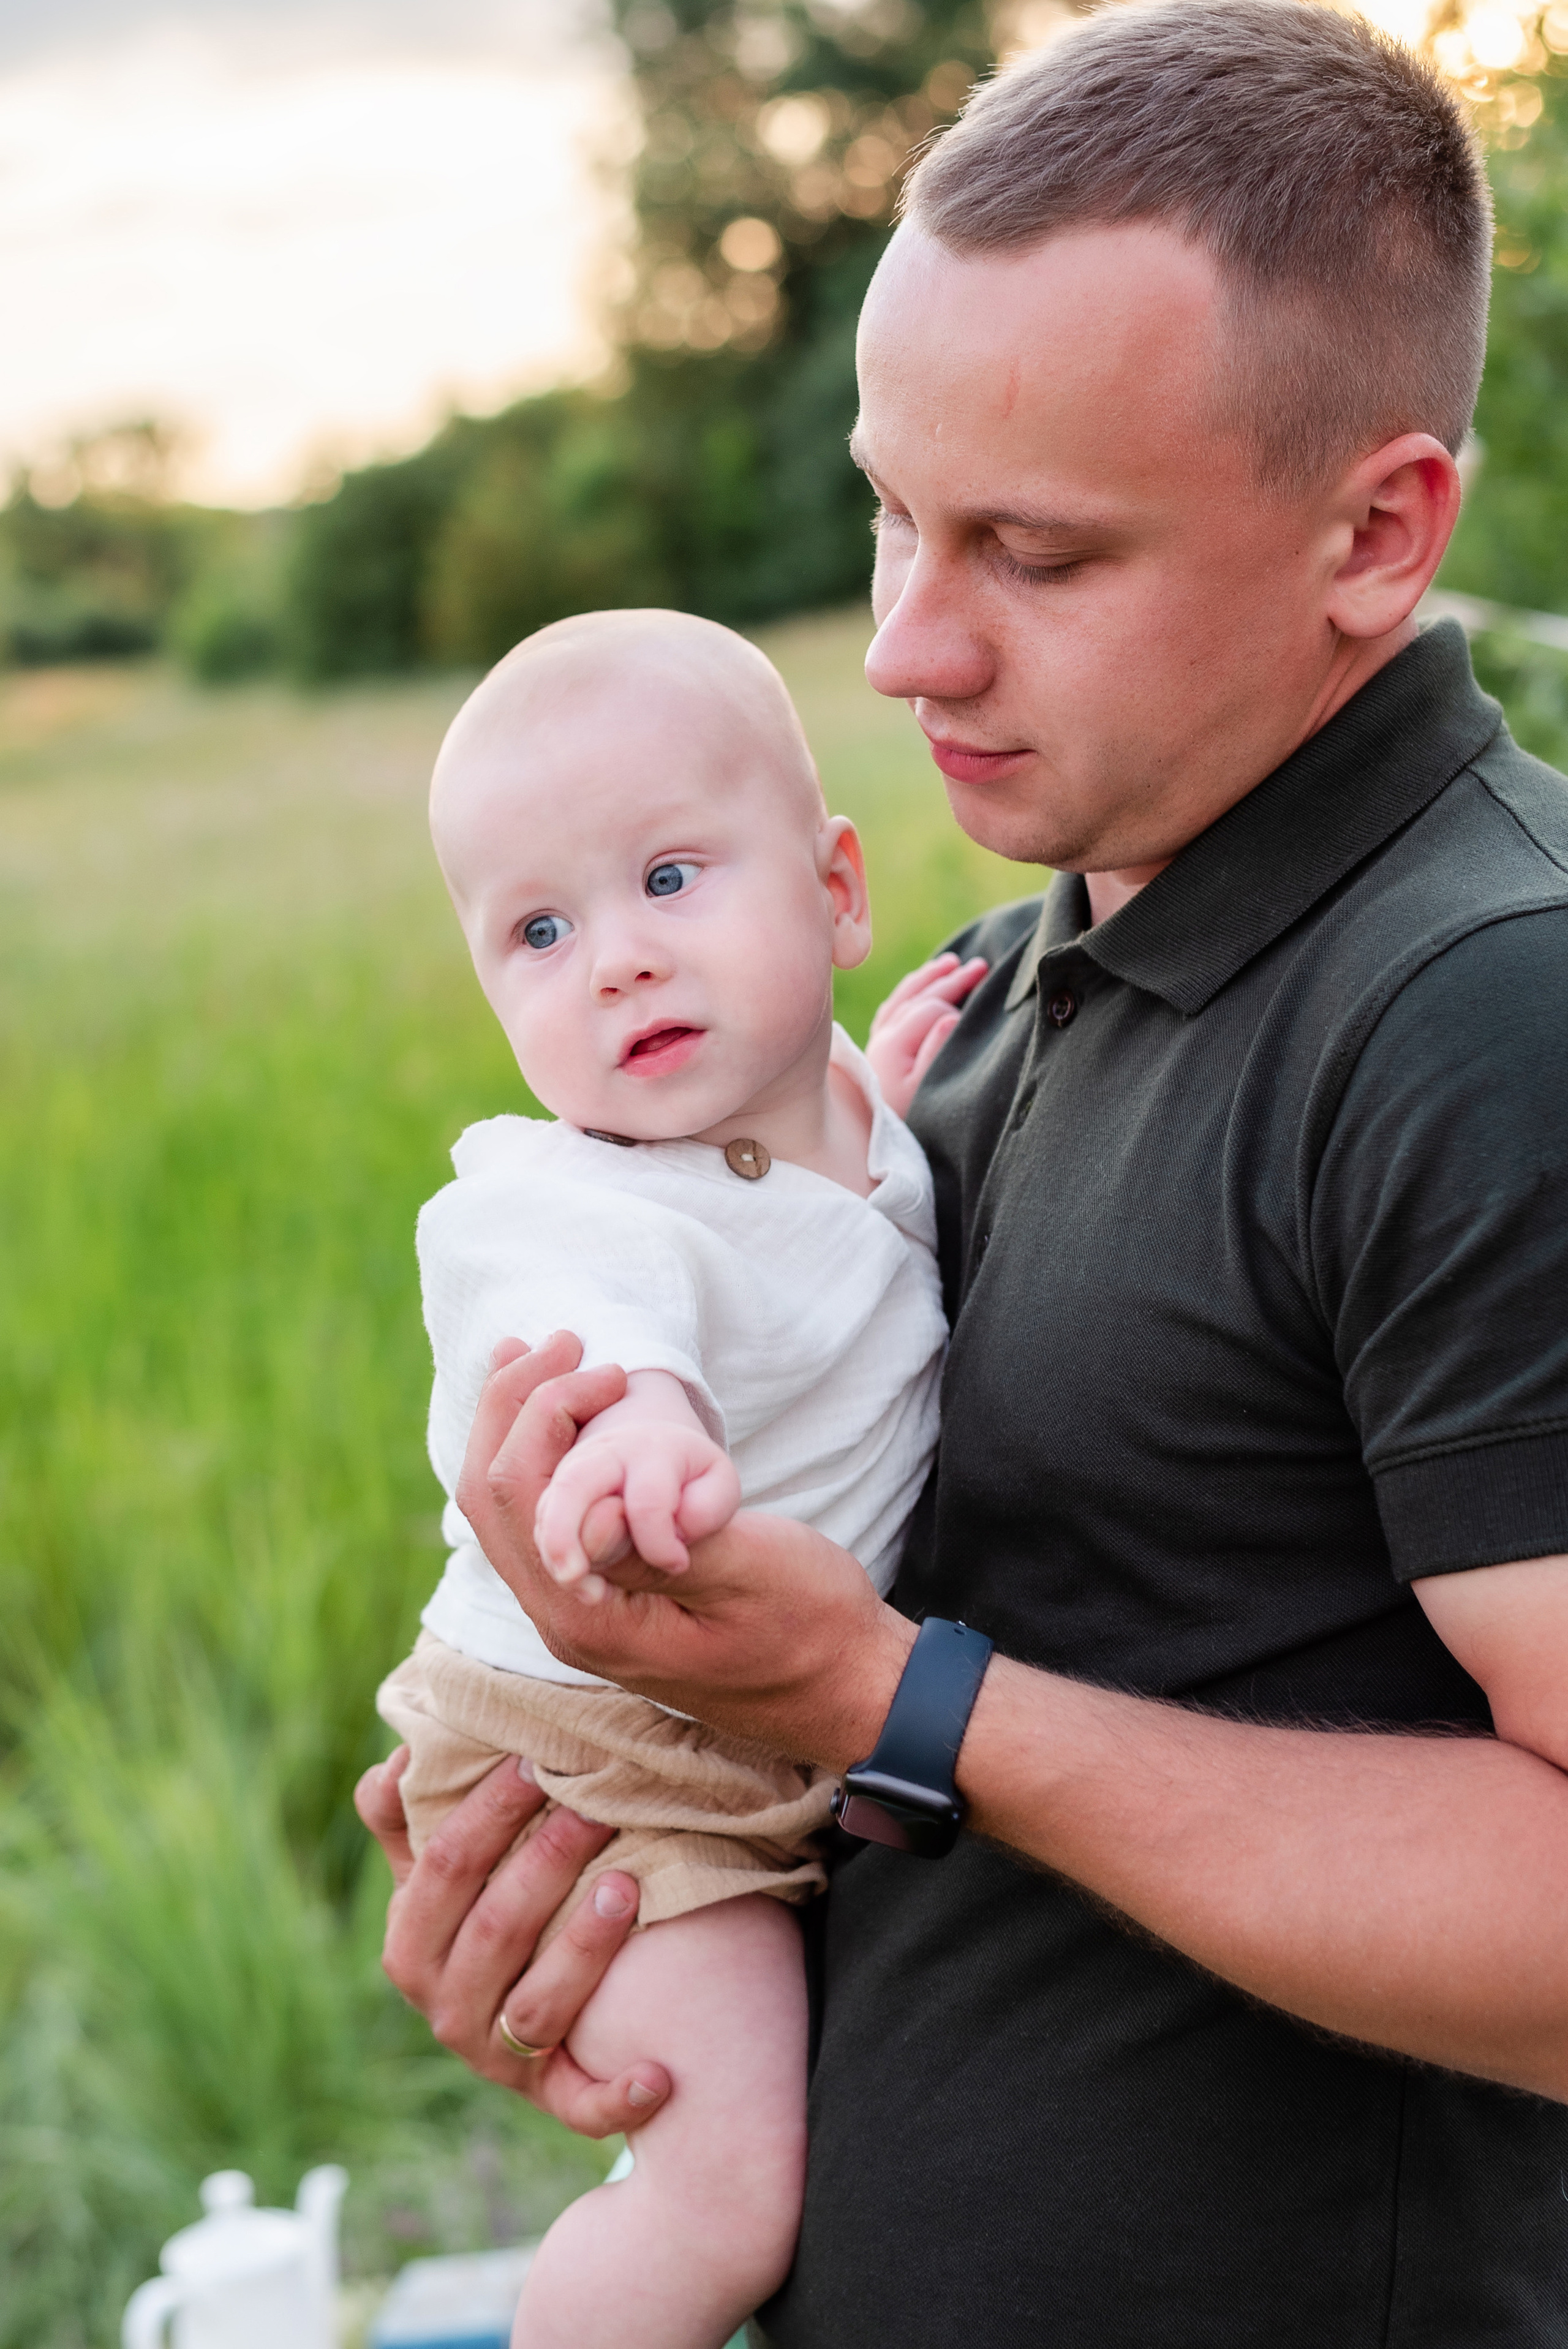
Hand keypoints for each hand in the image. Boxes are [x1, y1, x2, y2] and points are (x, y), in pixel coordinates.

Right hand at [355, 1743, 670, 2135]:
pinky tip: (661, 2074)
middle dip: (547, 1863)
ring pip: (539, 2006)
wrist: (522, 2022)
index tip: (535, 1763)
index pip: (442, 1870)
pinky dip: (618, 2097)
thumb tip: (401, 1755)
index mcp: (410, 1947)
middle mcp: (446, 2009)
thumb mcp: (430, 1874)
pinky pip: (582, 2105)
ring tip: (627, 1889)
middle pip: (496, 1930)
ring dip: (583, 1949)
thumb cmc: (480, 1914)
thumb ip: (405, 1814)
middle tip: (598, 1809)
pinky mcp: (552, 2099)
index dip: (486, 1813)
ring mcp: (498, 2059)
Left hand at [455, 1333, 915, 1765]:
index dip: (544, 1412)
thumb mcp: (747, 1572)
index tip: (610, 1364)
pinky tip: (562, 1416)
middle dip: (509, 1409)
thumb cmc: (809, 1625)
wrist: (843, 1686)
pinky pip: (542, 1524)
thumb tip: (581, 1516)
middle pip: (493, 1503)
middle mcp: (567, 1621)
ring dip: (514, 1430)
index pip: (519, 1499)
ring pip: (508, 1514)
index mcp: (591, 1618)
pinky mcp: (606, 1603)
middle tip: (555, 1338)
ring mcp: (581, 1616)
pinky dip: (540, 1460)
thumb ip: (657, 1547)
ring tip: (535, 1354)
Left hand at [866, 951, 987, 1116]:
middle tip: (981, 966)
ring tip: (950, 963)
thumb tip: (951, 1015)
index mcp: (894, 1044)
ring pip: (903, 998)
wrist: (874, 1144)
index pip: (930, 1008)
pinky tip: (920, 986)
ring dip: (928, 978)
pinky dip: (909, 993)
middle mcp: (882, 1037)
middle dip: (949, 979)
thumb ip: (937, 1051)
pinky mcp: (879, 1050)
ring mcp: (878, 1041)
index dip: (958, 1000)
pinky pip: (893, 1009)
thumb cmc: (908, 1118)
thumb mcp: (926, 1090)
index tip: (984, 997)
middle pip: (917, 996)